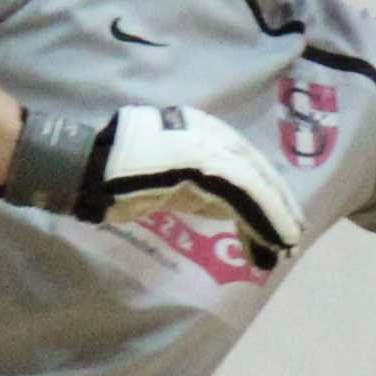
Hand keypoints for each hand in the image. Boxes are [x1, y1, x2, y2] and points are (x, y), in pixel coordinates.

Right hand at [0, 101, 305, 288]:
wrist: (85, 167)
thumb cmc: (113, 175)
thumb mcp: (164, 178)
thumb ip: (194, 186)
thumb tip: (224, 205)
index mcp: (200, 130)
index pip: (241, 161)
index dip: (264, 191)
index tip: (278, 218)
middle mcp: (208, 132)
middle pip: (254, 170)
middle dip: (276, 205)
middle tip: (290, 235)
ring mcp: (205, 146)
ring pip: (254, 184)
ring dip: (273, 217)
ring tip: (285, 244)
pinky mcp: (203, 166)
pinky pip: (243, 195)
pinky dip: (262, 218)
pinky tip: (273, 239)